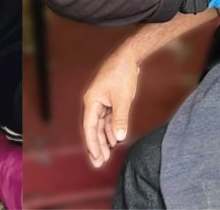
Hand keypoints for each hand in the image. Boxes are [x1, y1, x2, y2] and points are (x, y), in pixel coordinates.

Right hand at [82, 51, 139, 168]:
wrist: (129, 57)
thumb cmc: (122, 75)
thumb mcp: (122, 99)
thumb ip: (119, 120)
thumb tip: (118, 138)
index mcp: (91, 101)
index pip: (89, 128)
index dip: (92, 144)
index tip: (96, 158)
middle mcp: (93, 102)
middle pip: (93, 128)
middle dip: (97, 146)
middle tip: (99, 163)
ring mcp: (101, 101)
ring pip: (100, 124)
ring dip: (104, 139)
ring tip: (107, 155)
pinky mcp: (109, 99)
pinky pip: (108, 118)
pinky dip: (110, 129)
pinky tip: (115, 140)